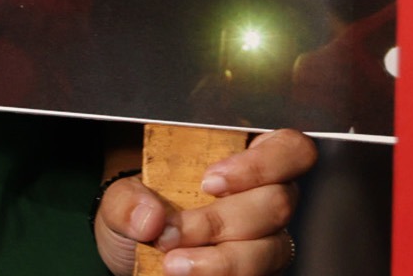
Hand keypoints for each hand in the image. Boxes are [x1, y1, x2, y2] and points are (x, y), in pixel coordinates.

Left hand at [96, 129, 314, 275]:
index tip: (209, 181)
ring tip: (173, 264)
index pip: (290, 149)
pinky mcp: (260, 275)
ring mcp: (268, 242)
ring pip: (269, 250)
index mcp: (244, 162)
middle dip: (219, 221)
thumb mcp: (122, 200)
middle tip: (171, 232)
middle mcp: (266, 200)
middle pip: (278, 203)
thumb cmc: (141, 217)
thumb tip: (150, 217)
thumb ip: (128, 201)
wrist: (134, 260)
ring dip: (220, 260)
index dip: (261, 163)